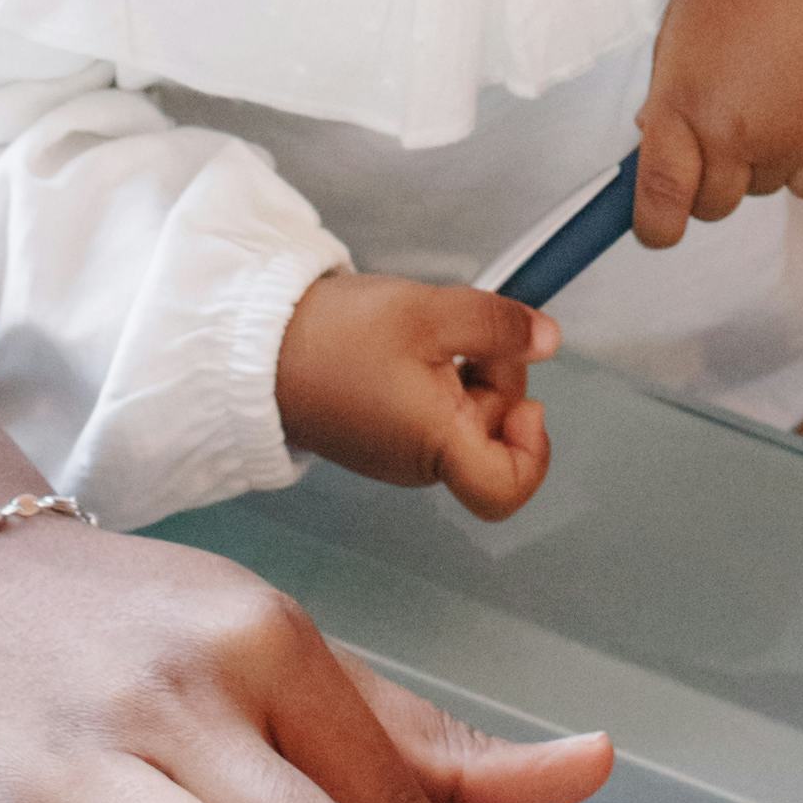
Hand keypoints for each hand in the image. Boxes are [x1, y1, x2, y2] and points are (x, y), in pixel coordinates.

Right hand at [276, 266, 558, 522]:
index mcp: (436, 447)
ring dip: (467, 369)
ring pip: (465, 415)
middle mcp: (420, 464)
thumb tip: (547, 340)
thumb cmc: (339, 337)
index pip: (508, 488)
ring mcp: (397, 451)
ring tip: (431, 330)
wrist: (255, 346)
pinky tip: (412, 342)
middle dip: (498, 376)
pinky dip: (437, 373)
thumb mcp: (432, 314)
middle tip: (466, 330)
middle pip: (494, 433)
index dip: (536, 451)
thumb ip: (498, 327)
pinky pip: (432, 409)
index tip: (530, 401)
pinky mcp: (380, 432)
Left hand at [634, 0, 802, 246]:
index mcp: (685, 104)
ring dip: (757, 161)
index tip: (655, 225)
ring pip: (761, 189)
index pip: (662, 201)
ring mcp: (792, 143)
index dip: (655, 226)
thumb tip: (657, 134)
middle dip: (707, 179)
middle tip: (718, 129)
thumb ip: (668, 86)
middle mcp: (737, 135)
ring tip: (770, 98)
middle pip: (713, 204)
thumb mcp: (683, 20)